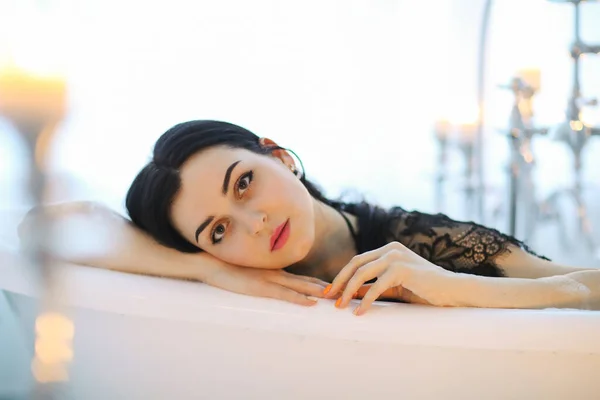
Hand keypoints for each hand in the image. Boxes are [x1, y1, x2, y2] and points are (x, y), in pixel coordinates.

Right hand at [204, 262, 329, 305]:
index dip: (322, 285)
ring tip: (337, 298)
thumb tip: (275, 291)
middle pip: (309, 282)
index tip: (339, 290)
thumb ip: (264, 282)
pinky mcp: (260, 287)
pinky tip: (311, 302)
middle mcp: (278, 275)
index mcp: (277, 273)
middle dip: (328, 289)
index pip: (305, 280)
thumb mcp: (251, 278)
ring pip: (301, 287)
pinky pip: (284, 294)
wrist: (211, 264)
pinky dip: (299, 298)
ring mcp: (270, 280)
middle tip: (346, 294)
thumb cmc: (228, 271)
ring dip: (320, 292)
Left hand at [325, 242, 455, 314]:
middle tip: (328, 297)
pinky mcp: (402, 269)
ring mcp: (396, 256)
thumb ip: (373, 286)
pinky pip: (377, 286)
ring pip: (363, 273)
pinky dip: (366, 300)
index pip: (357, 261)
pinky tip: (360, 312)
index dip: (342, 276)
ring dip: (349, 291)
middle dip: (340, 281)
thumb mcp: (393, 287)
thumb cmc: (423, 290)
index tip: (330, 291)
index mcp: (388, 249)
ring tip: (341, 306)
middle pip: (356, 264)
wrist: (451, 291)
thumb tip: (351, 294)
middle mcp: (390, 249)